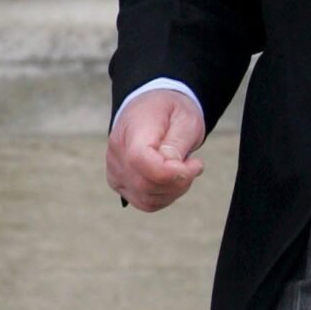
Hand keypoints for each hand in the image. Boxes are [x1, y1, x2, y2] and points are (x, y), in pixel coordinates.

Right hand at [107, 89, 206, 212]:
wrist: (152, 107)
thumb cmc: (171, 111)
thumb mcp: (185, 118)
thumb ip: (177, 142)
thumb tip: (170, 166)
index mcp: (132, 130)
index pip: (140, 160)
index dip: (170, 172)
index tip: (195, 164)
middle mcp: (117, 153)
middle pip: (146, 185)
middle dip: (179, 182)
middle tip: (194, 164)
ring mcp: (116, 171)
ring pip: (147, 199)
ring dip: (175, 190)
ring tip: (183, 167)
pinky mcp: (120, 183)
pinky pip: (145, 202)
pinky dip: (166, 196)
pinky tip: (174, 179)